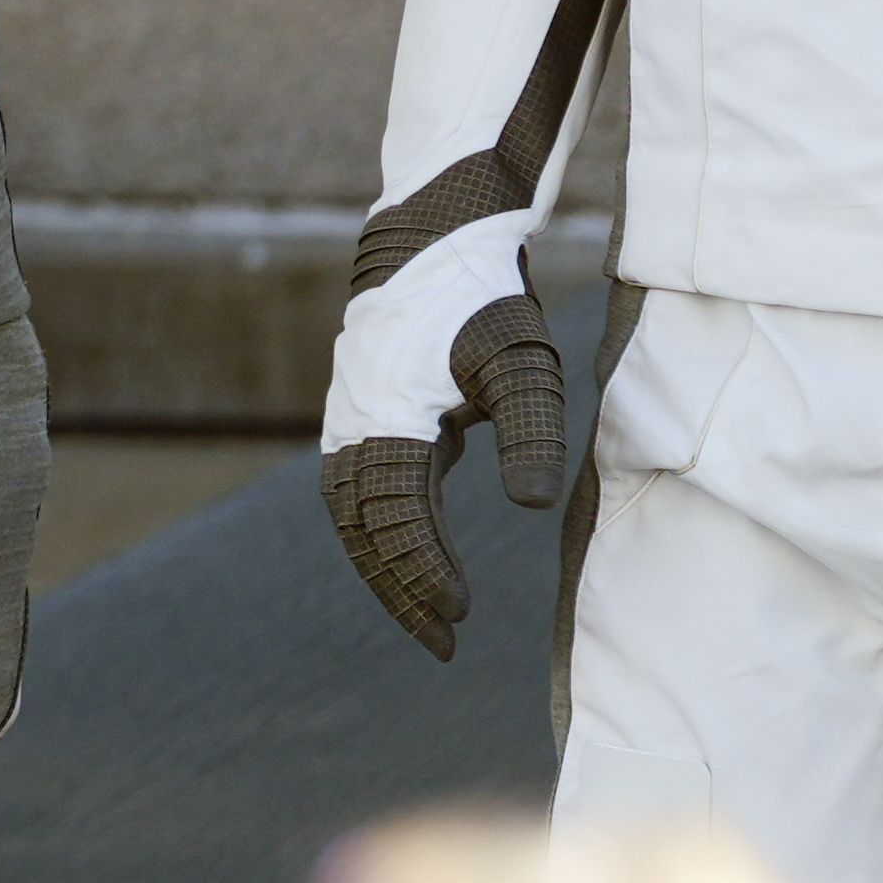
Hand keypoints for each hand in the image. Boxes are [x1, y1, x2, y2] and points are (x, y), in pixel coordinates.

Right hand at [318, 295, 568, 662]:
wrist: (433, 237)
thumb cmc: (484, 299)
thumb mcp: (523, 363)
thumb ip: (532, 432)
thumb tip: (532, 508)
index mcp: (387, 418)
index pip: (397, 517)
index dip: (425, 571)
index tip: (461, 615)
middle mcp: (354, 423)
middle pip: (363, 529)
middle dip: (399, 589)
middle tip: (443, 644)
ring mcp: (349, 416)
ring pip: (352, 512)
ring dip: (383, 565)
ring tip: (427, 612)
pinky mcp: (361, 410)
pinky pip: (357, 487)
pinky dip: (378, 529)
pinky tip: (415, 550)